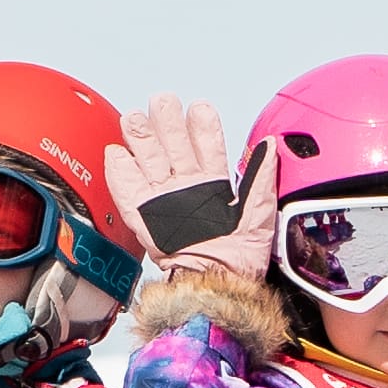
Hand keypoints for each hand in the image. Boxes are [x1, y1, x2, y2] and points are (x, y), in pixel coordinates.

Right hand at [108, 89, 269, 269]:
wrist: (215, 286)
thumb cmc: (239, 258)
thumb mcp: (258, 214)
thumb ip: (260, 177)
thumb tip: (270, 145)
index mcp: (214, 184)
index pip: (207, 145)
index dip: (202, 126)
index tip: (199, 107)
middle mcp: (186, 188)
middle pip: (173, 145)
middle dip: (166, 122)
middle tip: (162, 101)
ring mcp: (163, 200)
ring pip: (149, 160)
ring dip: (141, 138)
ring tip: (135, 118)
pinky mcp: (143, 216)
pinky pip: (127, 190)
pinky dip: (121, 171)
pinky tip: (118, 152)